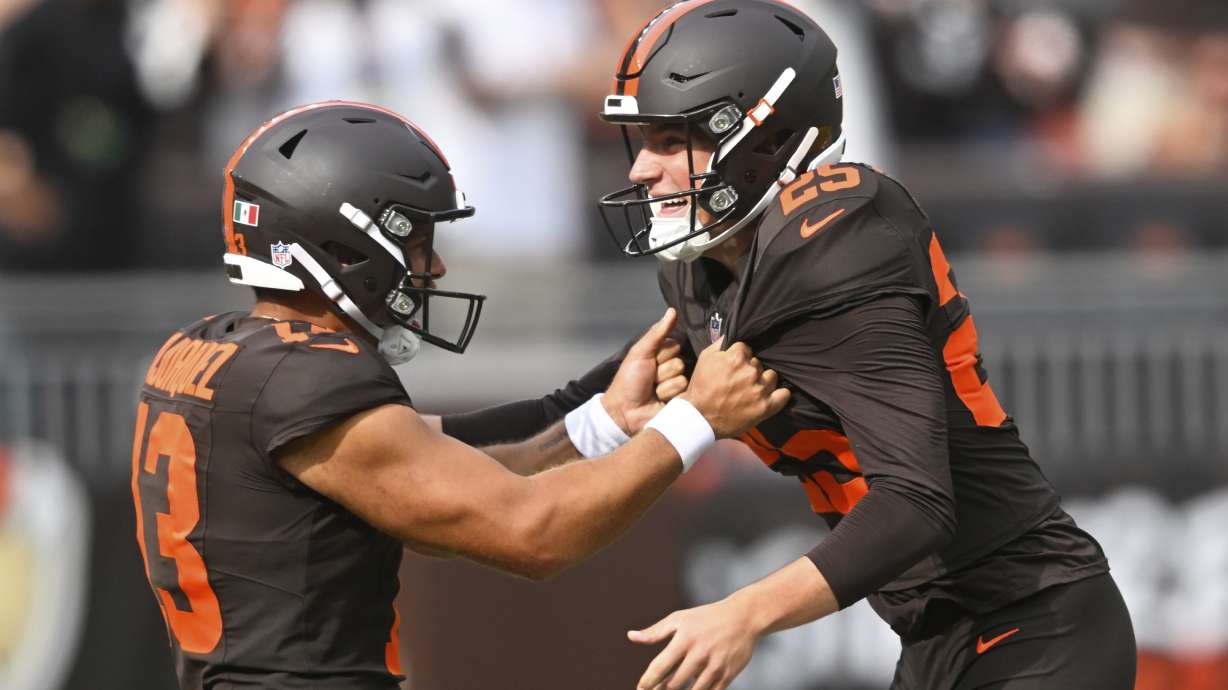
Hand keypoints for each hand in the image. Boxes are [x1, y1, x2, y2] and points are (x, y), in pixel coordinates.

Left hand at [603, 309, 677, 434]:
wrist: (623, 411)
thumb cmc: (628, 381)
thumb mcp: (640, 353)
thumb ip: (657, 333)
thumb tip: (672, 311)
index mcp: (662, 356)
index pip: (675, 346)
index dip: (661, 354)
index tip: (650, 362)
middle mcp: (671, 370)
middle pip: (679, 362)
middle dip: (661, 371)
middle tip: (649, 379)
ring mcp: (676, 386)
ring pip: (681, 377)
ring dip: (663, 386)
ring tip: (652, 392)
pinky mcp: (681, 402)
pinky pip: (683, 392)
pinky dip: (668, 395)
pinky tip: (659, 401)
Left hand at [628, 598, 760, 689]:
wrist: (743, 617)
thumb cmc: (706, 617)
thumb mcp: (679, 618)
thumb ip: (655, 632)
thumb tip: (631, 636)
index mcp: (685, 639)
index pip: (660, 666)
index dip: (648, 681)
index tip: (640, 688)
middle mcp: (699, 654)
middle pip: (674, 684)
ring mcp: (715, 666)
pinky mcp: (727, 675)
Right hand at [681, 339, 789, 437]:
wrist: (700, 418)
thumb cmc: (701, 388)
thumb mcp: (705, 358)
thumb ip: (721, 343)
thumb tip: (732, 334)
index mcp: (736, 358)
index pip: (746, 348)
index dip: (739, 356)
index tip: (734, 365)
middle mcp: (750, 372)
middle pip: (758, 363)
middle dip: (750, 369)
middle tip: (738, 380)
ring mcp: (759, 390)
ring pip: (771, 376)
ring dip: (763, 381)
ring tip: (751, 389)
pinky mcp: (765, 407)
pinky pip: (783, 395)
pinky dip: (780, 394)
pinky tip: (772, 395)